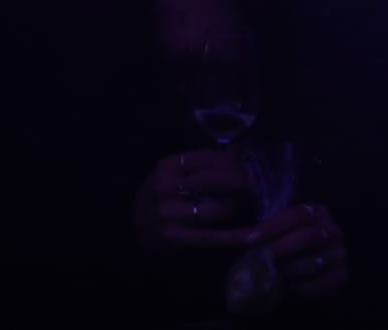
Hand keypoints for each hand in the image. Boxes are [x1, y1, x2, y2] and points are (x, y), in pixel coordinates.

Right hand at [134, 149, 254, 250]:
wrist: (135, 228)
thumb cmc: (163, 196)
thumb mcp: (176, 173)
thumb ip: (204, 163)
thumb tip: (241, 150)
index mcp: (168, 166)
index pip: (210, 158)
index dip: (234, 163)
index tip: (249, 168)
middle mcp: (165, 188)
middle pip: (215, 181)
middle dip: (240, 183)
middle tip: (253, 187)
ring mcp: (167, 214)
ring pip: (216, 209)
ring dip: (236, 207)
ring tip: (244, 206)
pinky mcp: (172, 237)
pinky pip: (210, 236)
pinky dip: (232, 237)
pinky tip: (249, 235)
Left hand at [247, 203, 347, 298]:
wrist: (302, 271)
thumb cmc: (285, 246)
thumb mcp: (275, 231)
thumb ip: (265, 227)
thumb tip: (241, 230)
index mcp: (319, 212)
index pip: (299, 214)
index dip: (273, 226)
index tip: (249, 239)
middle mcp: (334, 230)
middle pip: (309, 236)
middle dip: (280, 248)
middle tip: (258, 259)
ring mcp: (340, 253)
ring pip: (315, 261)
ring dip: (289, 270)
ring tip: (270, 276)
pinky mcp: (342, 275)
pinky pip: (323, 283)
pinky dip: (302, 287)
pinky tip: (287, 288)